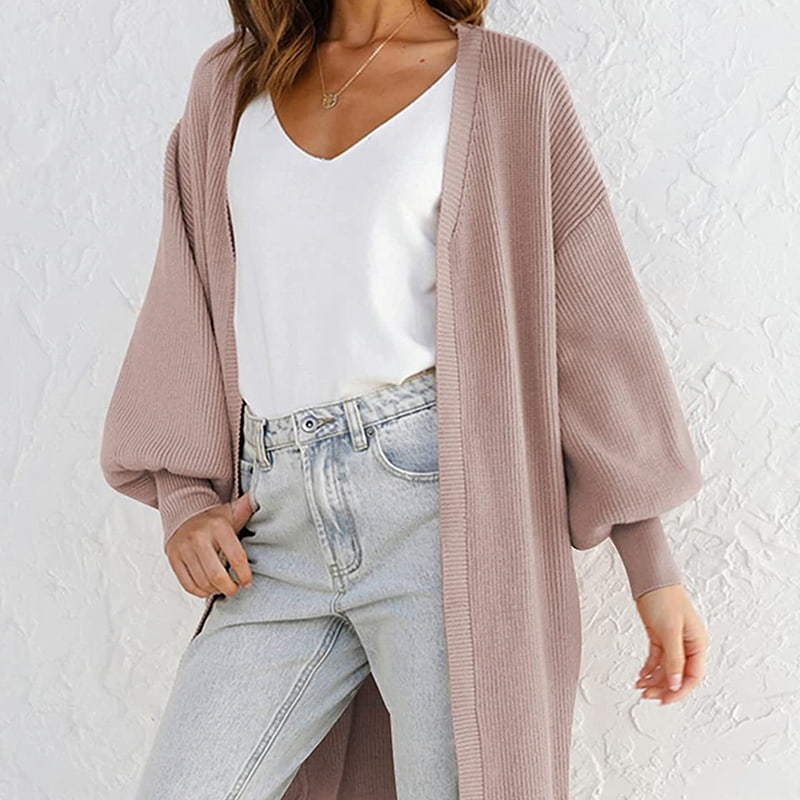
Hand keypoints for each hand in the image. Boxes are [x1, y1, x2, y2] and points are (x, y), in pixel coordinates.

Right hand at [164, 493, 257, 598]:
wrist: (184, 514)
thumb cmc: (215, 519)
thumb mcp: (234, 510)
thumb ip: (249, 506)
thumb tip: (268, 494)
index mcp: (218, 526)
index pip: (236, 556)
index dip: (244, 574)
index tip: (247, 582)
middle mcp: (199, 537)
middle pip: (216, 574)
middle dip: (229, 588)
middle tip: (235, 589)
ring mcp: (184, 548)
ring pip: (202, 582)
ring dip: (215, 590)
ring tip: (223, 588)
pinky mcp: (173, 558)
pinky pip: (187, 584)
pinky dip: (200, 592)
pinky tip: (209, 588)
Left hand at [633, 583, 707, 704]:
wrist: (650, 579)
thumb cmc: (664, 598)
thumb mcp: (670, 631)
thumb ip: (674, 659)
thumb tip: (676, 684)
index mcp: (697, 644)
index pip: (692, 676)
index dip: (679, 691)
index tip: (665, 700)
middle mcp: (687, 645)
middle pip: (678, 675)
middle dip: (664, 687)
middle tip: (647, 696)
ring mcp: (673, 641)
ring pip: (666, 668)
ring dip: (654, 679)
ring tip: (640, 687)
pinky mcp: (660, 636)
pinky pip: (657, 658)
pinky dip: (649, 668)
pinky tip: (641, 675)